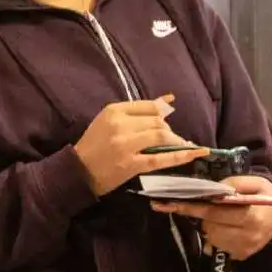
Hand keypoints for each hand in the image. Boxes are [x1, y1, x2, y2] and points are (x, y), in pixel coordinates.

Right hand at [74, 96, 209, 196]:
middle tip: (173, 139)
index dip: (163, 113)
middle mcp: (120, 125)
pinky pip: (161, 158)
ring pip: (161, 136)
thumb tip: (169, 100)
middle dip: (169, 130)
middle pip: (157, 121)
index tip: (168, 120)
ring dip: (177, 141)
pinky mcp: (130, 164)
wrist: (77, 171)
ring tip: (184, 146)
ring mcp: (125, 145)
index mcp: (113, 111)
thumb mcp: (108, 122)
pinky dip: (180, 156)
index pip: (149, 106)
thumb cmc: (93, 145)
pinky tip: (194, 154)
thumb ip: (135, 111)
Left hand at [151, 176, 271, 259]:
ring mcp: (245, 249)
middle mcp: (248, 236)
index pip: (213, 212)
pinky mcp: (241, 256)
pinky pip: (217, 247)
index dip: (189, 208)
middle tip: (211, 207)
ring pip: (210, 238)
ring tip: (225, 218)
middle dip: (204, 216)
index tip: (165, 205)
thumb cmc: (263, 195)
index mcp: (251, 215)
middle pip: (209, 228)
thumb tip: (209, 190)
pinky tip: (229, 229)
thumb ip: (231, 183)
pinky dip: (217, 237)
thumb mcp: (253, 182)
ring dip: (211, 227)